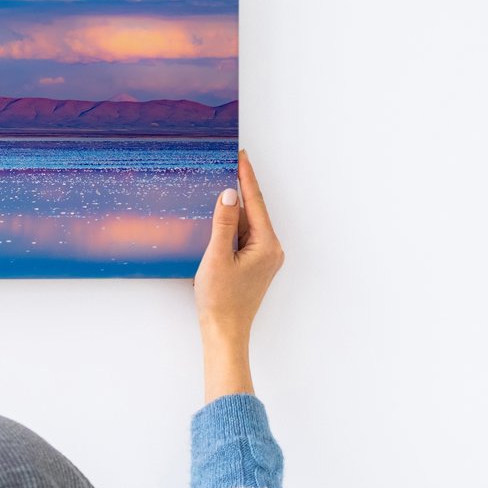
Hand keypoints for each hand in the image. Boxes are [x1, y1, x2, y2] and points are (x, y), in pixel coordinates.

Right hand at [191, 150, 284, 401]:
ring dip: (234, 208)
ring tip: (220, 184)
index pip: (256, 203)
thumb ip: (223, 224)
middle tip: (228, 162)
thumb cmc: (220, 301)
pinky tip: (219, 217)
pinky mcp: (253, 266)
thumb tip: (230, 195)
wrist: (224, 333)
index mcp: (267, 245)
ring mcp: (263, 259)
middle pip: (254, 211)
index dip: (246, 177)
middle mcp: (270, 249)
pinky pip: (243, 237)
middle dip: (241, 188)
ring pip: (247, 225)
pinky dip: (231, 225)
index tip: (240, 155)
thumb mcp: (217, 257)